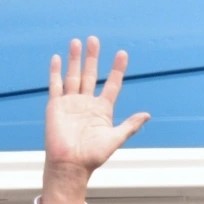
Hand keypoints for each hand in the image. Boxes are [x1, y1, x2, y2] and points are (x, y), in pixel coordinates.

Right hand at [41, 36, 149, 203]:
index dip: (117, 69)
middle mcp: (86, 103)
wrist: (71, 164)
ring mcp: (71, 102)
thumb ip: (130, 125)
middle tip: (94, 39)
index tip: (122, 54)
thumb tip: (147, 115)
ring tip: (77, 42)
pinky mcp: (56, 106)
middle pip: (90, 74)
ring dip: (75, 59)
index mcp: (102, 109)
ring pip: (73, 75)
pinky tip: (58, 58)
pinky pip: (56, 85)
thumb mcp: (116, 138)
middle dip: (92, 57)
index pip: (111, 84)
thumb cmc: (93, 155)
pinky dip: (56, 72)